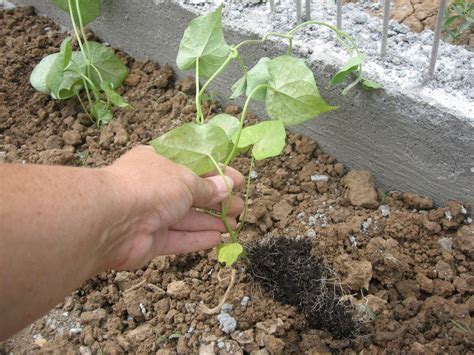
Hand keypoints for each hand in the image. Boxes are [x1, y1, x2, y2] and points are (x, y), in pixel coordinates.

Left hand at [101, 146, 244, 270]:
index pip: (193, 166)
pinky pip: (178, 239)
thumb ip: (208, 187)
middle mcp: (155, 188)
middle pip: (192, 195)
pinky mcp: (151, 241)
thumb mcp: (186, 180)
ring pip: (187, 219)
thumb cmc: (151, 186)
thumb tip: (227, 186)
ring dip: (211, 221)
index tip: (238, 181)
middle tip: (240, 207)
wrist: (112, 220)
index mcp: (160, 163)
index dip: (217, 173)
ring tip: (234, 224)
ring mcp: (152, 216)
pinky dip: (197, 239)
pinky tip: (217, 240)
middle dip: (217, 201)